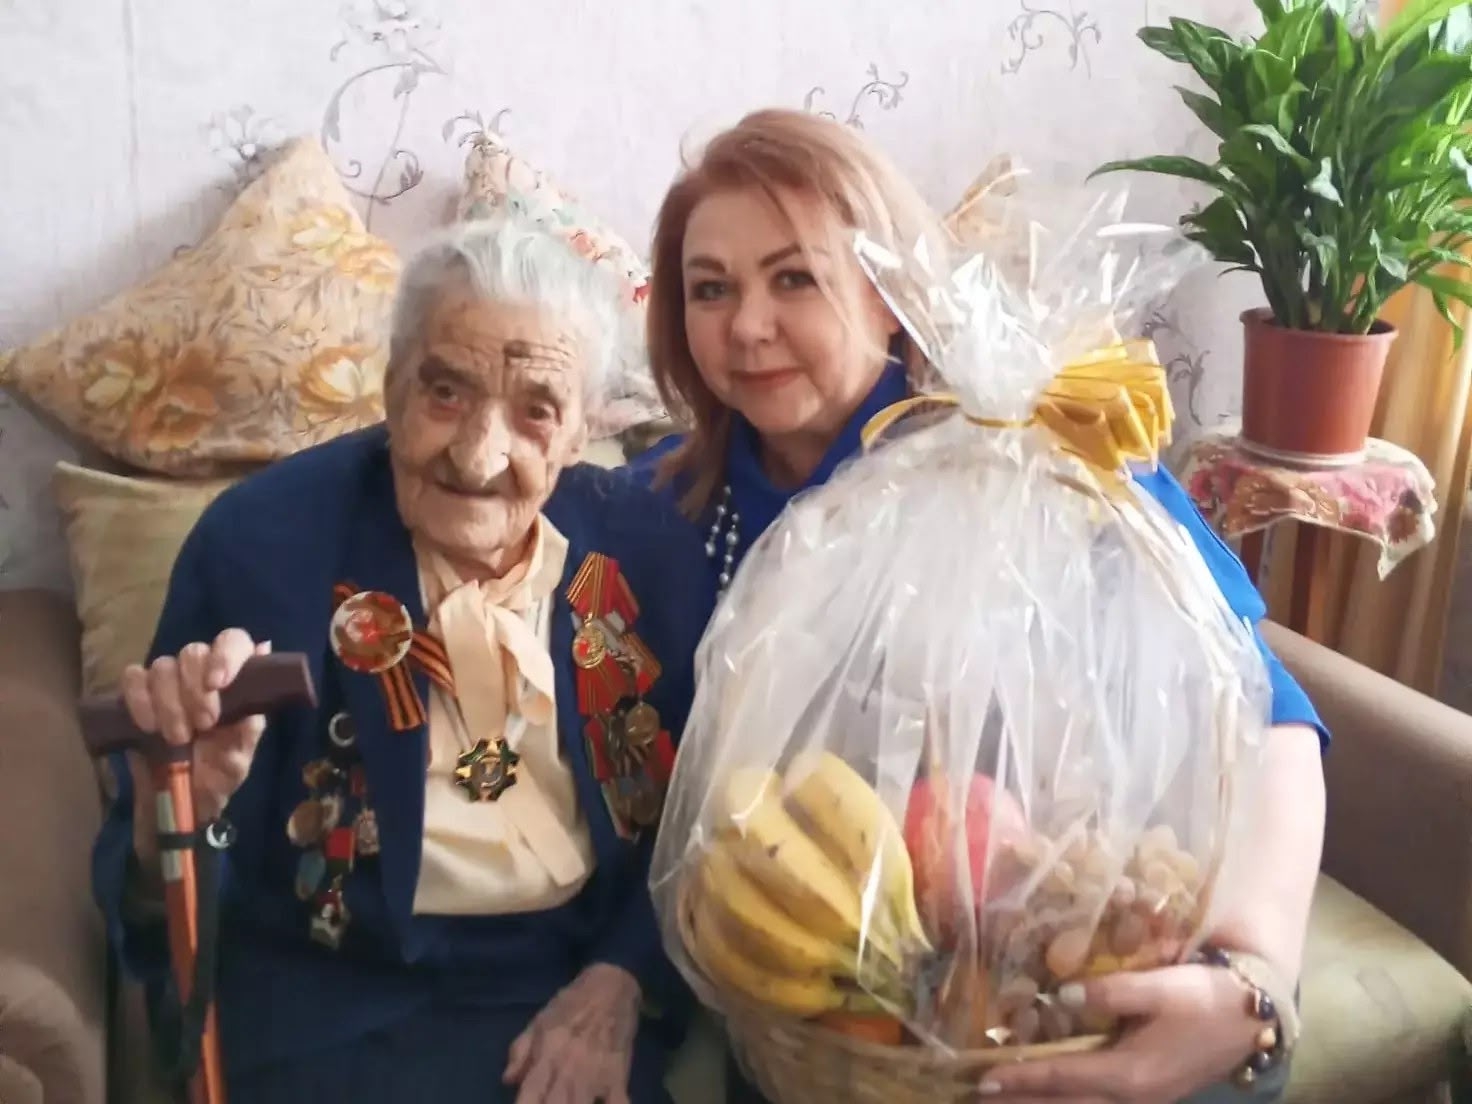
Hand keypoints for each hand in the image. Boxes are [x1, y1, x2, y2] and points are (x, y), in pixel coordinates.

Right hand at [124, 630, 270, 864]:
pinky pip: (133, 678)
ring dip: (169, 703)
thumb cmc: (220, 773)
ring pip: (162, 666)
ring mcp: (167, 683)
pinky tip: (148, 727)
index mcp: (234, 680)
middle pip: (193, 651)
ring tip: (177, 738)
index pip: (231, 640)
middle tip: (203, 726)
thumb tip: (262, 653)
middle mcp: (200, 673)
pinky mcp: (137, 696)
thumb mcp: (242, 752)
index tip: (217, 684)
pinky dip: (139, 700)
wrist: (181, 803)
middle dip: (195, 690)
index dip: (224, 655)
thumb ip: (251, 713)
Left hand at [504, 963, 641, 1103]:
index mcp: (546, 1056)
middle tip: (550, 1103)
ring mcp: (594, 1074)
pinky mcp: (618, 1075)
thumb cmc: (572, 1003)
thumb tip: (508, 1079)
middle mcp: (568, 1069)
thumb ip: (520, 1050)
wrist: (611, 985)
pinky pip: (618, 1102)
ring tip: (572, 1102)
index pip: (530, 1094)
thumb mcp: (539, 1021)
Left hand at [976, 965, 1266, 1102]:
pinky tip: (1055, 1098)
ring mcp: (1143, 1100)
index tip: (984, 1078)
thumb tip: (1062, 995)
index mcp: (1131, 1072)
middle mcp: (1133, 1096)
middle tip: (980, 1099)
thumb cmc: (1205, 997)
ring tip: (1006, 1103)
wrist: (1254, 1017)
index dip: (1022, 1079)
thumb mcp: (1160, 986)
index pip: (1062, 1078)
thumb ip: (1111, 991)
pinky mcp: (1150, 1094)